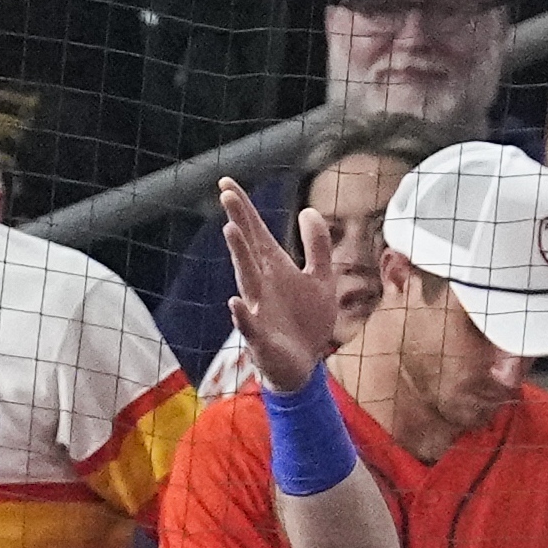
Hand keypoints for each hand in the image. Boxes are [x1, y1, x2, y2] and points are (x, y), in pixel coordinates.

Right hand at [215, 176, 344, 394]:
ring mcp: (259, 309)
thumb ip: (317, 246)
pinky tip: (234, 303)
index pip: (256, 233)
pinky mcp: (261, 337)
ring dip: (239, 256)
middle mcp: (262, 284)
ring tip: (230, 231)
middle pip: (248, 249)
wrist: (304, 366)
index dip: (244, 208)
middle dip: (239, 222)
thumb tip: (310, 210)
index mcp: (275, 269)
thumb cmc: (306, 320)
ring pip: (246, 279)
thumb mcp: (320, 279)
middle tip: (226, 195)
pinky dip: (241, 315)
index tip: (226, 182)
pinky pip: (248, 325)